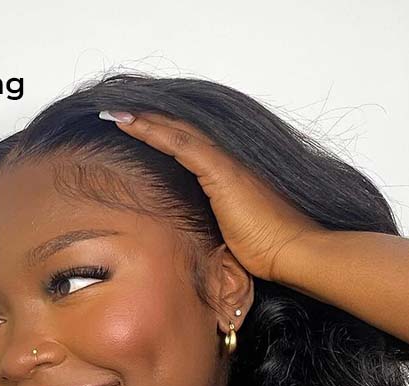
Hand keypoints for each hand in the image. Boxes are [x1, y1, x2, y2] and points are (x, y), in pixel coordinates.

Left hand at [102, 111, 326, 283]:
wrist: (293, 251)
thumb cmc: (269, 249)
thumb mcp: (232, 235)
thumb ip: (213, 226)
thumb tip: (196, 237)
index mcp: (231, 173)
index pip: (190, 145)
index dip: (163, 135)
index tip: (136, 131)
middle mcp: (229, 159)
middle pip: (183, 130)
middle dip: (150, 120)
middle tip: (119, 111)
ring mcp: (226, 162)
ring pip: (177, 130)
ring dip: (144, 119)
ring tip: (115, 111)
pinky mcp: (221, 170)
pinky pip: (179, 143)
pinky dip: (152, 131)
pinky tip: (129, 123)